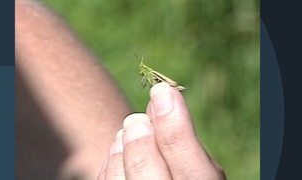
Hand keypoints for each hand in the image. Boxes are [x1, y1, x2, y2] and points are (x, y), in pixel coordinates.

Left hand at [97, 82, 225, 179]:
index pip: (192, 169)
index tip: (162, 91)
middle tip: (135, 119)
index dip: (175, 128)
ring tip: (127, 132)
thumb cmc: (185, 176)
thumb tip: (163, 96)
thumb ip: (184, 140)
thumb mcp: (198, 164)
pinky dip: (111, 164)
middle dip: (139, 141)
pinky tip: (118, 150)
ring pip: (121, 179)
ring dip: (121, 149)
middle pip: (146, 173)